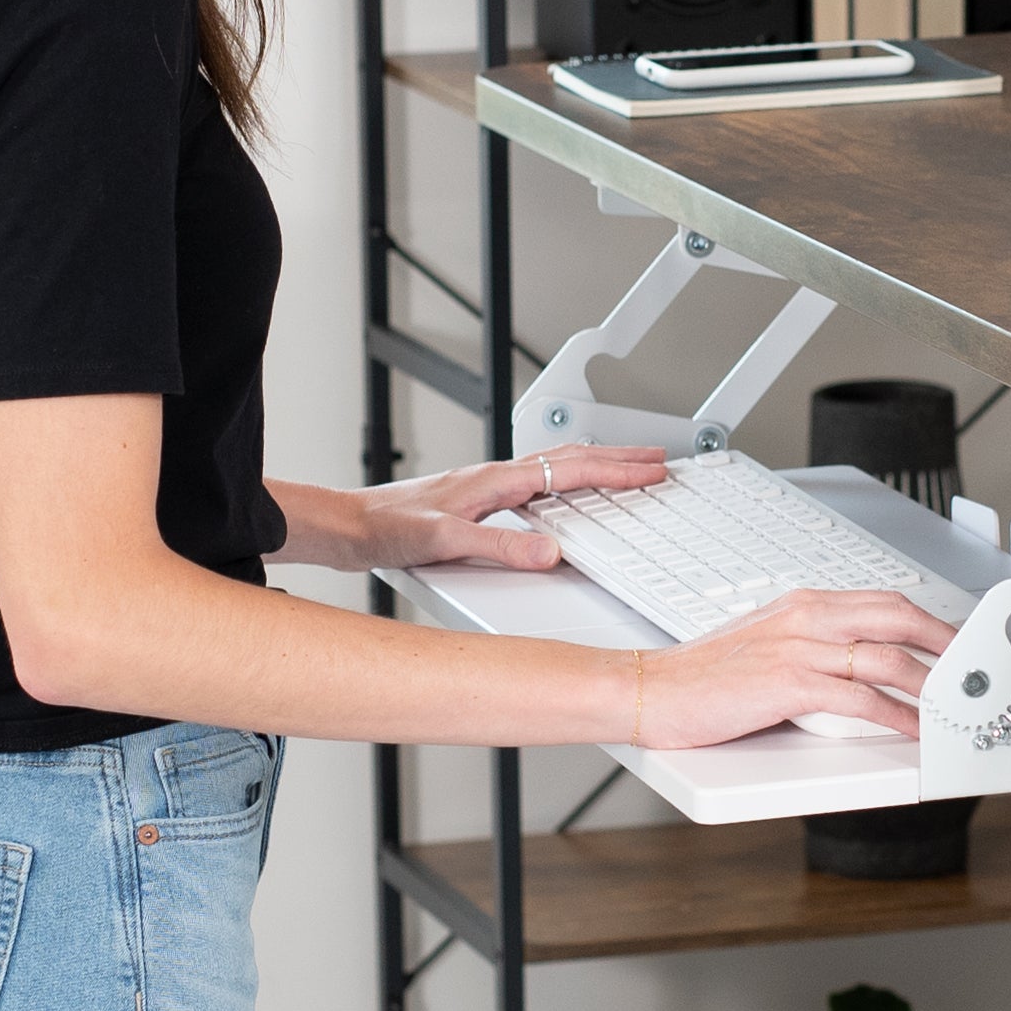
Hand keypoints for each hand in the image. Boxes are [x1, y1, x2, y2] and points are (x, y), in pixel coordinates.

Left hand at [355, 443, 669, 573]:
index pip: (573, 469)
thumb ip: (501, 547)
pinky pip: (540, 478)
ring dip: (598, 462)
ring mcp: (490, 484)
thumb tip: (552, 554)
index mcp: (499, 480)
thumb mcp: (447, 543)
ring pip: (558, 464)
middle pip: (573, 458)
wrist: (350, 525)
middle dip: (621, 457)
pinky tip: (567, 489)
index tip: (655, 471)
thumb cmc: (389, 528)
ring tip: (627, 465)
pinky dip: (569, 476)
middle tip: (659, 458)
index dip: (618, 471)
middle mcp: (498, 475)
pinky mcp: (480, 497)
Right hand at [634, 588, 956, 745]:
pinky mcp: (788, 683)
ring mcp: (799, 647)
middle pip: (896, 613)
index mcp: (803, 604)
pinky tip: (912, 729)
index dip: (926, 619)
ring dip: (930, 681)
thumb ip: (812, 648)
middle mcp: (806, 616)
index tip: (952, 640)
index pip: (882, 600)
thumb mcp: (768, 646)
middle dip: (943, 638)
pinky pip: (858, 697)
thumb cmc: (704, 676)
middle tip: (972, 664)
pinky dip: (895, 715)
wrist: (651, 689)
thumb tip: (857, 668)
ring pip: (886, 654)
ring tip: (953, 703)